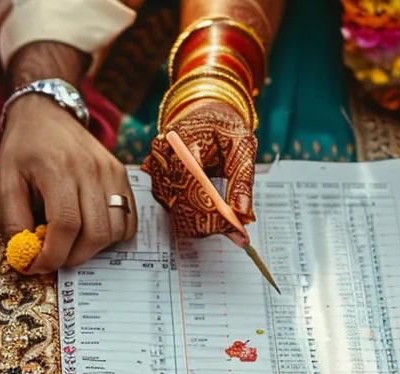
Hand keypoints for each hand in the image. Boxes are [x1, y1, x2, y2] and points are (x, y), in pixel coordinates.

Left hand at [0, 96, 135, 273]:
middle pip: (95, 233)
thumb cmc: (23, 150)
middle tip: (54, 257)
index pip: (66, 225)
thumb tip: (26, 256)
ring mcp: (111, 172)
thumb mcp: (4, 182)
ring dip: (93, 249)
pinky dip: (113, 235)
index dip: (53, 255)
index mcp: (57, 169)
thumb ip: (13, 220)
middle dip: (72, 257)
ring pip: (115, 230)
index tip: (38, 265)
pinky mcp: (122, 175)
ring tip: (71, 243)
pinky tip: (90, 230)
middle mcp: (90, 170)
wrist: (46, 115)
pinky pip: (128, 220)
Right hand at [142, 101, 256, 245]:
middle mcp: (162, 155)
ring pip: (174, 207)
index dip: (212, 209)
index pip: (192, 182)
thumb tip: (242, 212)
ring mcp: (156, 169)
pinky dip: (192, 215)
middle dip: (208, 221)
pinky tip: (211, 213)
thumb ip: (243, 178)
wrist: (205, 114)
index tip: (234, 229)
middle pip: (179, 200)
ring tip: (227, 222)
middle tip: (237, 234)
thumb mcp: (243, 144)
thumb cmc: (224, 126)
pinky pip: (171, 205)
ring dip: (199, 220)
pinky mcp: (157, 180)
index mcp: (182, 139)